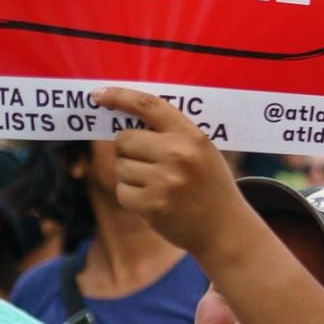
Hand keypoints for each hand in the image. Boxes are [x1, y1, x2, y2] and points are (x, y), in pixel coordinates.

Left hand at [92, 88, 254, 262]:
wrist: (225, 229)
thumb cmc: (209, 186)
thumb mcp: (202, 152)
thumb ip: (171, 135)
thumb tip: (122, 124)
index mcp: (192, 137)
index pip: (149, 106)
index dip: (119, 97)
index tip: (98, 95)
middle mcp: (178, 155)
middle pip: (124, 140)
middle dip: (129, 151)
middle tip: (151, 165)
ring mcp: (164, 181)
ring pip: (121, 167)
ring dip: (132, 177)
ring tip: (160, 187)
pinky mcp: (151, 205)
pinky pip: (122, 191)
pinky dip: (132, 198)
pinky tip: (155, 203)